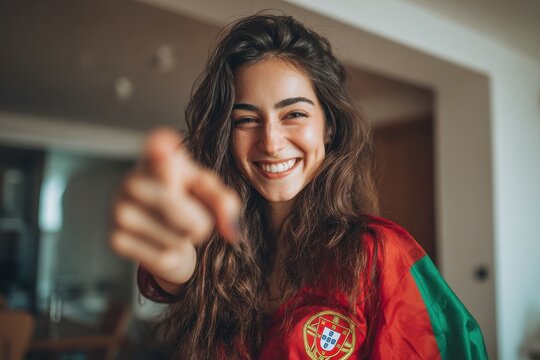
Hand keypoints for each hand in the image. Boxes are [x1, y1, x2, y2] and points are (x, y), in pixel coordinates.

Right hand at [110, 128, 240, 293]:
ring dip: (185, 240)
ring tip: (174, 229)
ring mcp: (119, 209)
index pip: (156, 148)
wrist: (160, 231)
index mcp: (157, 158)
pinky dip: (173, 257)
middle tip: (194, 217)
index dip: (160, 147)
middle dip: (199, 221)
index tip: (164, 146)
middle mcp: (132, 179)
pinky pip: (164, 257)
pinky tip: (161, 244)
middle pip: (177, 205)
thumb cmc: (187, 202)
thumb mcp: (209, 194)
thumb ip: (224, 202)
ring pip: (176, 237)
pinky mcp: (115, 240)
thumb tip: (230, 231)